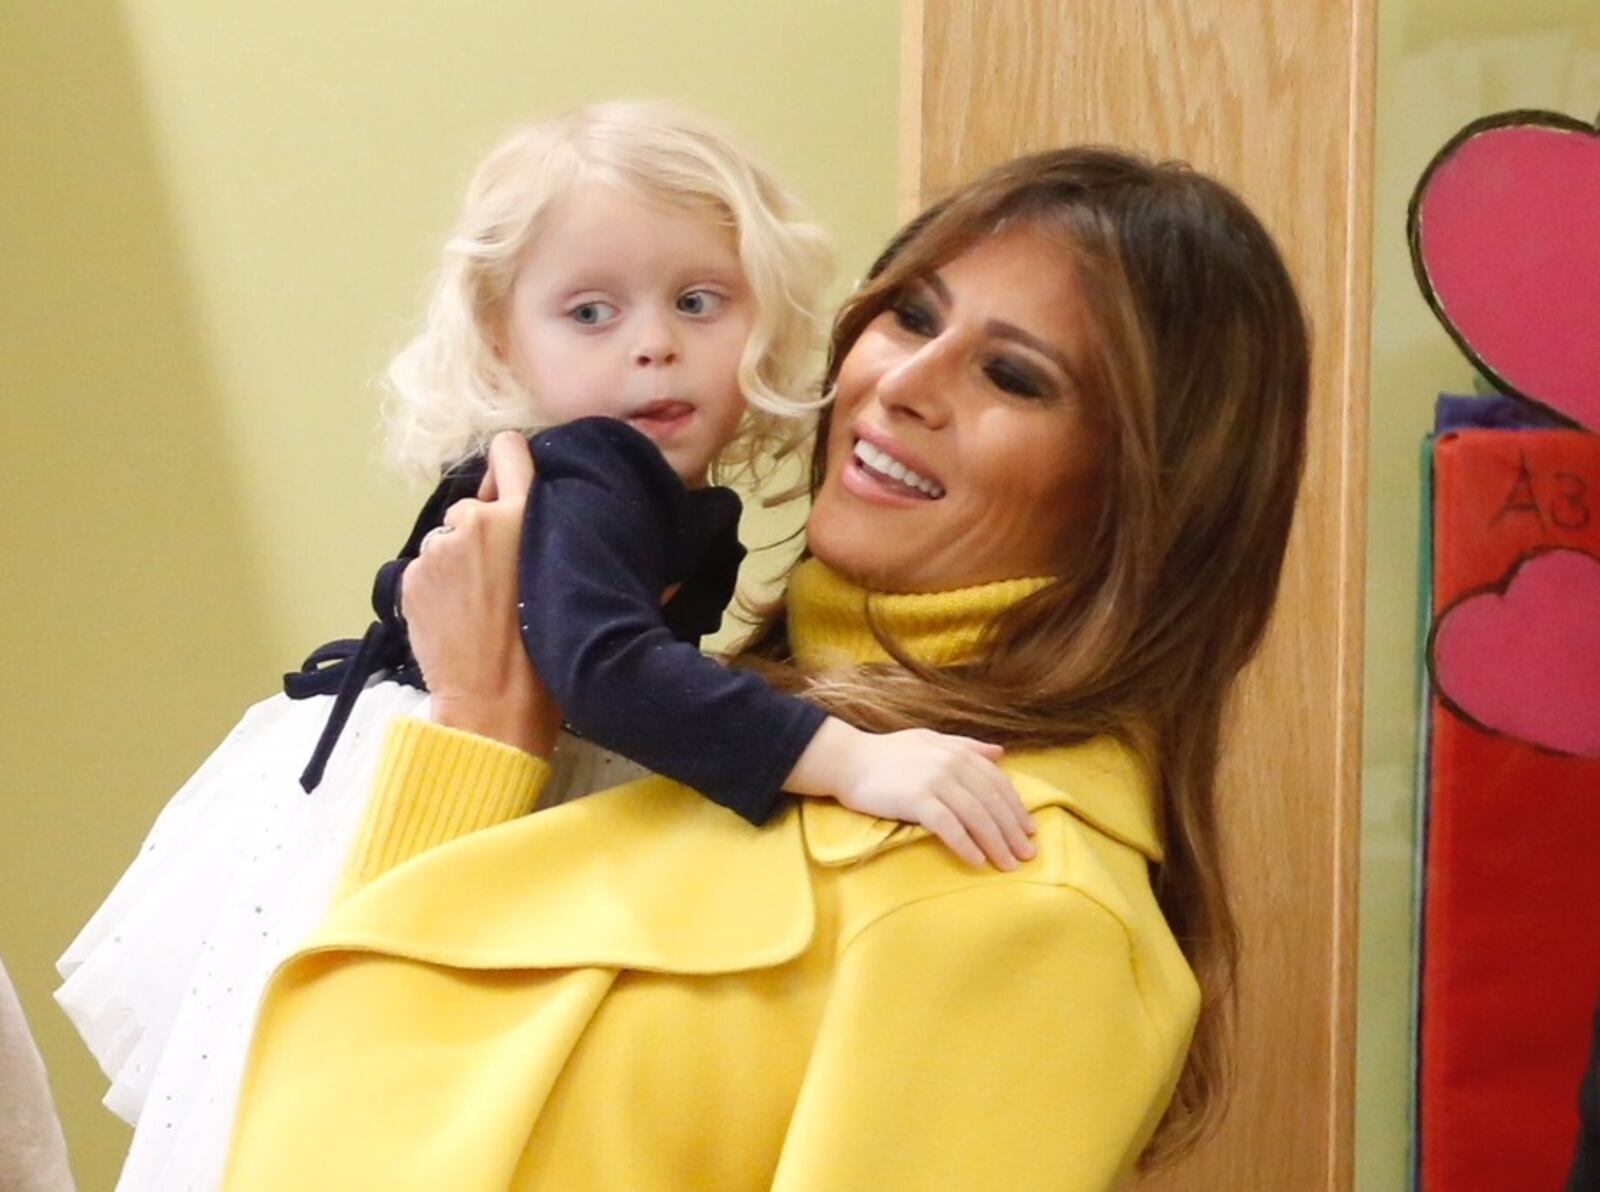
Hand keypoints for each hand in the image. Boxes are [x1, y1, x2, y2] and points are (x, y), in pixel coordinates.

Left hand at [401, 432, 560, 756]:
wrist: (494, 705)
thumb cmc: (544, 655)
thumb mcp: (573, 588)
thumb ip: (577, 547)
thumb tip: (628, 549)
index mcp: (522, 516)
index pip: (509, 451)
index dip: (509, 461)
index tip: (511, 474)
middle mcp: (476, 521)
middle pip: (476, 506)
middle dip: (484, 531)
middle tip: (503, 578)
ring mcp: (438, 549)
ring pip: (448, 539)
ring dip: (459, 562)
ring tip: (480, 606)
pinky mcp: (411, 577)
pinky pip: (426, 569)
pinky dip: (437, 587)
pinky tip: (456, 618)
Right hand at [788, 719, 1037, 869]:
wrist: (848, 760)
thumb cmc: (888, 753)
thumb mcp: (931, 741)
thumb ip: (967, 747)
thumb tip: (1001, 753)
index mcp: (958, 752)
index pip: (998, 783)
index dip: (1016, 808)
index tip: (1029, 830)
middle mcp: (951, 764)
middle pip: (992, 802)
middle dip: (1013, 831)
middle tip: (1027, 855)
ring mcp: (934, 781)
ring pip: (976, 816)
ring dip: (996, 843)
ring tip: (1009, 864)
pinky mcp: (916, 799)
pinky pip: (949, 827)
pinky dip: (967, 845)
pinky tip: (978, 861)